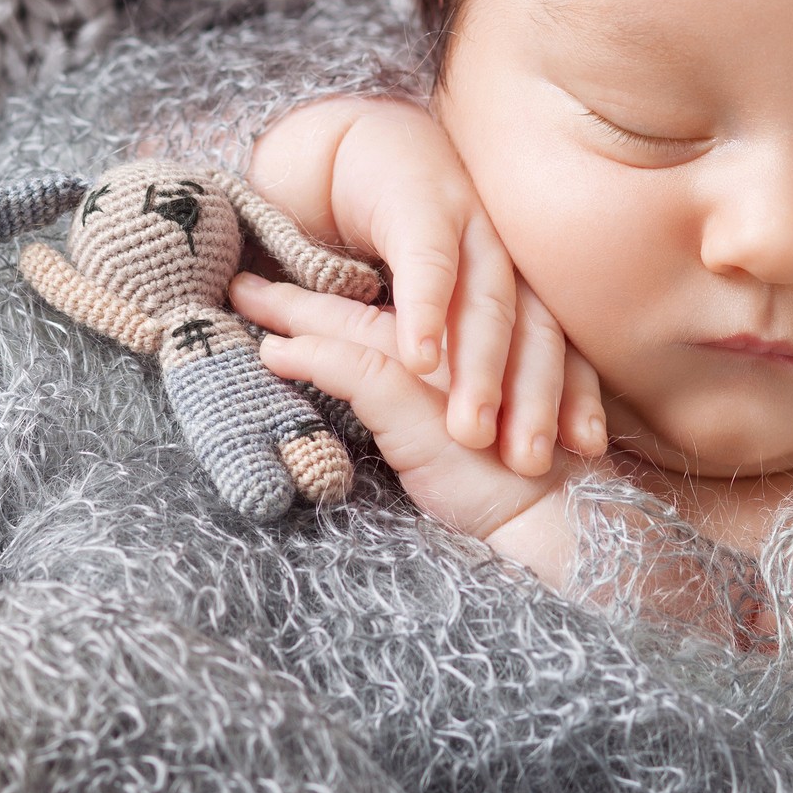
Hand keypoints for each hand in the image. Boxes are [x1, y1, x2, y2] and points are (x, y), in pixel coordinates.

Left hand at [231, 270, 592, 587]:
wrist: (551, 514)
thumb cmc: (504, 480)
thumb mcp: (450, 433)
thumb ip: (412, 401)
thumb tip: (362, 390)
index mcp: (452, 343)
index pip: (377, 310)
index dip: (327, 295)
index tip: (277, 283)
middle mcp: (444, 343)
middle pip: (356, 306)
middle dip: (295, 292)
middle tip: (241, 278)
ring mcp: (433, 369)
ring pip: (351, 326)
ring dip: (293, 313)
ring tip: (244, 300)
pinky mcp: (420, 403)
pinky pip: (356, 368)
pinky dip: (312, 357)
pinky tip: (273, 351)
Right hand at [247, 97, 608, 475]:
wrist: (364, 145)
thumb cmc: (412, 237)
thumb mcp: (457, 296)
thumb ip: (485, 346)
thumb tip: (523, 428)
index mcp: (526, 277)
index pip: (562, 343)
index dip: (574, 396)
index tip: (584, 450)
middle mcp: (510, 251)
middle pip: (534, 331)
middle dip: (534, 399)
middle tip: (528, 462)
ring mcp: (470, 223)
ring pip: (486, 303)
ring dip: (480, 370)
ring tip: (471, 431)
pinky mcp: (417, 204)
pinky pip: (425, 263)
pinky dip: (424, 312)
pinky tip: (418, 359)